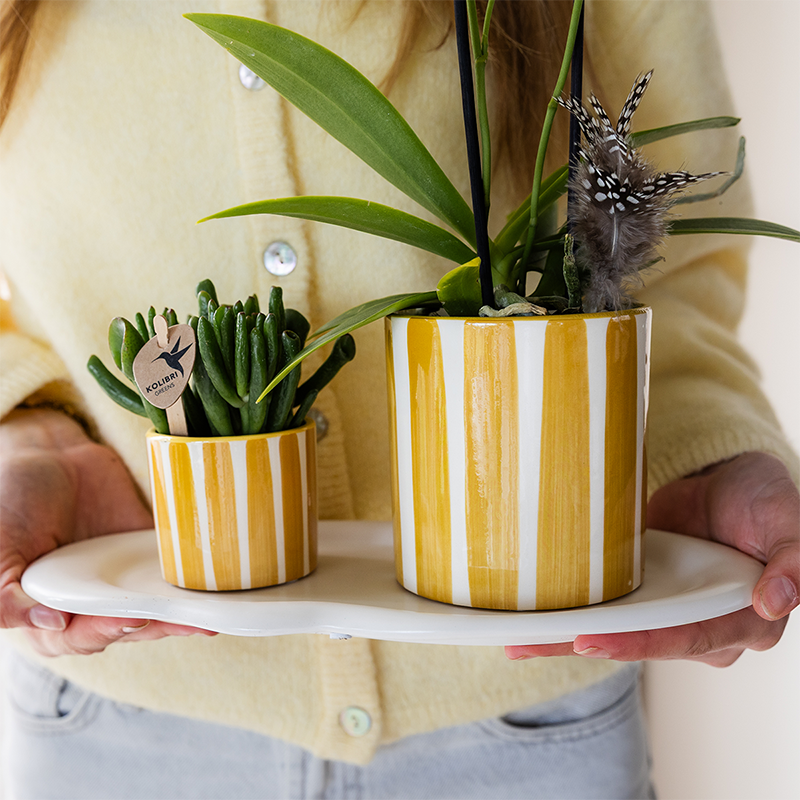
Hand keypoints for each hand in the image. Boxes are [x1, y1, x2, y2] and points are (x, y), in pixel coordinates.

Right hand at [0, 408, 213, 655]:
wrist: (49, 455)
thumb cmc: (12, 501)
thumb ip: (8, 596)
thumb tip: (52, 621)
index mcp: (45, 614)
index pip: (79, 634)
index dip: (106, 629)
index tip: (131, 616)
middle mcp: (86, 606)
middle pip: (126, 628)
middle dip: (157, 627)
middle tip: (186, 620)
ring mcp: (120, 582)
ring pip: (154, 610)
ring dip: (181, 617)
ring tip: (208, 619)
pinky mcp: (145, 559)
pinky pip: (170, 579)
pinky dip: (191, 588)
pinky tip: (214, 594)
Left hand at [506, 451, 798, 665]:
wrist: (727, 477)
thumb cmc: (764, 500)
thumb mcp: (789, 523)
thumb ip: (793, 562)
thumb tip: (774, 600)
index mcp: (742, 620)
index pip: (685, 638)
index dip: (639, 643)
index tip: (591, 640)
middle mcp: (699, 625)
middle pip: (639, 642)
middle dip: (585, 645)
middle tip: (531, 642)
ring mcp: (665, 610)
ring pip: (614, 633)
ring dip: (564, 639)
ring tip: (515, 639)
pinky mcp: (640, 593)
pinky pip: (604, 611)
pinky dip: (568, 617)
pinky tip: (529, 623)